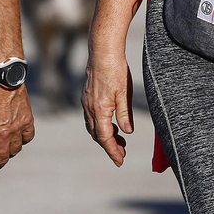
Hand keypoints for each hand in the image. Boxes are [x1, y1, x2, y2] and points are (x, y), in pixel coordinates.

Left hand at [0, 75, 35, 173]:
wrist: (0, 75)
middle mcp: (2, 136)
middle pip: (0, 160)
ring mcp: (16, 128)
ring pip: (14, 151)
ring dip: (7, 154)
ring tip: (2, 151)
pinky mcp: (27, 120)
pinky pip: (27, 137)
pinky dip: (22, 140)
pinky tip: (17, 138)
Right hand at [81, 50, 133, 165]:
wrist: (103, 52)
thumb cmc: (116, 70)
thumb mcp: (125, 94)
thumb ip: (124, 114)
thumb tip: (126, 132)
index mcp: (100, 110)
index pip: (105, 138)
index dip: (112, 151)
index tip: (120, 161)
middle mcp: (90, 108)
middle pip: (97, 135)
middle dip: (109, 146)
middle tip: (122, 154)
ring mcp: (86, 102)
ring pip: (93, 127)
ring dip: (105, 136)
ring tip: (119, 141)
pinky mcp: (87, 96)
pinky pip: (92, 118)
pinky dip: (100, 126)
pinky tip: (110, 124)